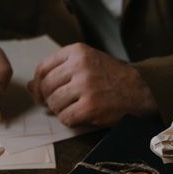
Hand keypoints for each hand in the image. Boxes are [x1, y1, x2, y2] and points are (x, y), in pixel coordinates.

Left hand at [28, 43, 156, 126]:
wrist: (141, 90)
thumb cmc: (111, 77)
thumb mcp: (86, 64)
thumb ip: (58, 71)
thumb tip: (31, 86)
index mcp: (77, 52)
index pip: (43, 68)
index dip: (38, 85)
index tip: (41, 94)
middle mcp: (80, 66)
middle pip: (47, 88)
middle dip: (49, 100)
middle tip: (61, 104)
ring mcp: (86, 86)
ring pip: (54, 104)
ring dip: (60, 111)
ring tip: (75, 108)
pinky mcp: (91, 106)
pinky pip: (66, 118)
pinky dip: (70, 121)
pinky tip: (81, 116)